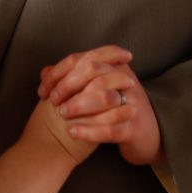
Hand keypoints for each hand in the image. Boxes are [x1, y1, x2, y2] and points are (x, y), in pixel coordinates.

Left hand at [39, 46, 162, 166]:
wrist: (148, 134)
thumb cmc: (115, 108)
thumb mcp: (98, 88)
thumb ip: (73, 78)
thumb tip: (44, 71)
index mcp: (115, 66)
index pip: (82, 58)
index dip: (58, 72)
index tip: (43, 89)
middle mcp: (126, 79)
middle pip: (93, 71)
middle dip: (67, 84)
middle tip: (52, 100)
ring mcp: (132, 103)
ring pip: (103, 96)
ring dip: (78, 105)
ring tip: (61, 115)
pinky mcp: (134, 128)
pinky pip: (110, 128)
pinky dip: (89, 130)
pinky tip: (72, 132)